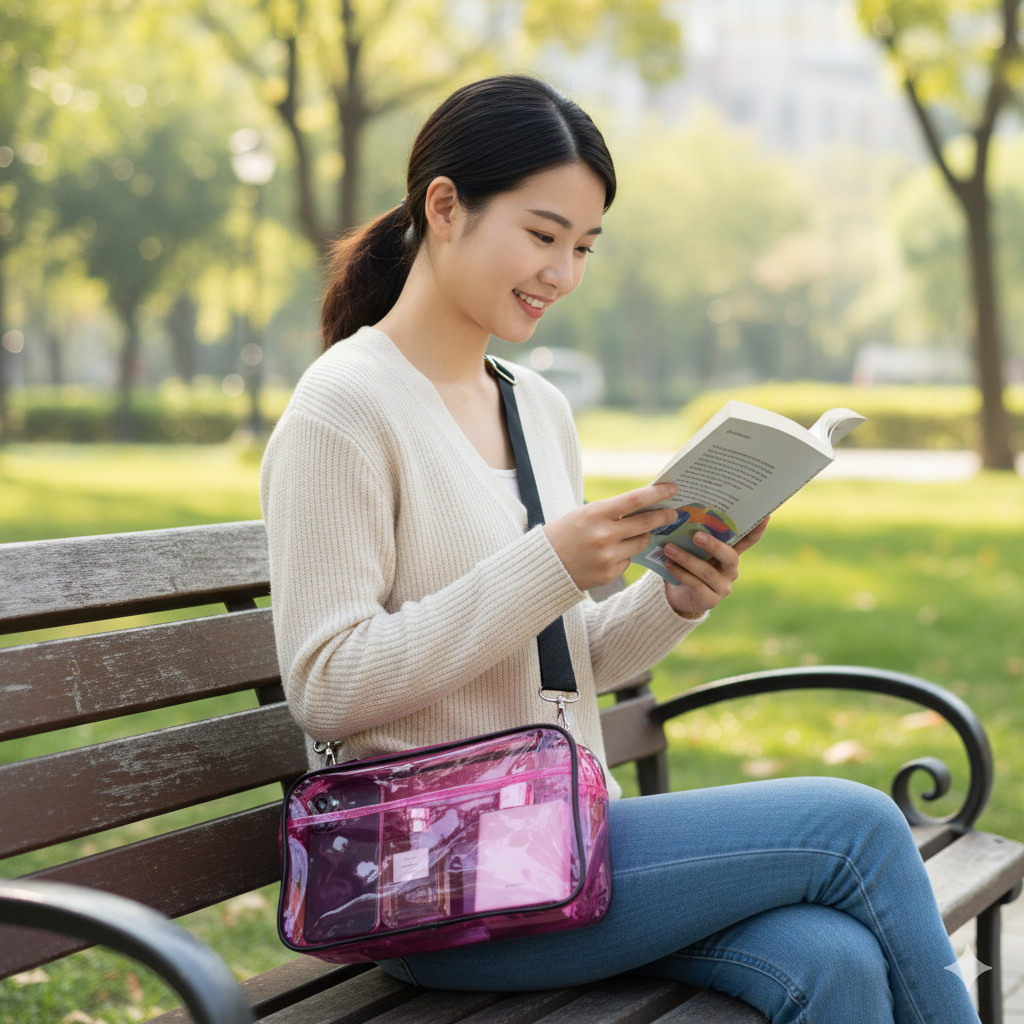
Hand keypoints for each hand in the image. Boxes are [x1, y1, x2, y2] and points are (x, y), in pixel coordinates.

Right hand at [543, 483, 680, 591]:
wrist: (543, 565)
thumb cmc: (565, 533)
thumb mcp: (585, 514)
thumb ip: (613, 512)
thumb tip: (646, 507)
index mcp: (596, 513)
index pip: (635, 500)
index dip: (658, 493)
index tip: (673, 488)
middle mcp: (604, 535)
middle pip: (646, 523)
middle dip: (663, 516)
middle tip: (673, 513)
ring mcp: (607, 556)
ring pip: (641, 543)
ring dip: (643, 536)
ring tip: (633, 534)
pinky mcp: (609, 574)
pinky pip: (629, 560)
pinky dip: (624, 555)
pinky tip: (608, 555)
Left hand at [661, 515, 769, 618]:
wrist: (677, 596)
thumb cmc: (686, 565)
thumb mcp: (693, 550)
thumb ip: (694, 536)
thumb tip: (682, 512)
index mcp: (730, 554)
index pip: (748, 541)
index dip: (757, 530)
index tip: (765, 516)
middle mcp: (731, 570)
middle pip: (729, 557)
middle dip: (713, 545)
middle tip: (696, 535)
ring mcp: (723, 587)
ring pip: (707, 572)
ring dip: (687, 559)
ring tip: (669, 548)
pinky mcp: (710, 600)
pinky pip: (696, 585)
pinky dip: (680, 573)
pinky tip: (668, 564)